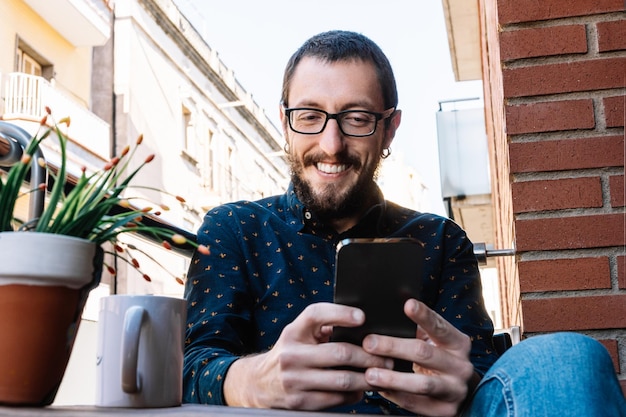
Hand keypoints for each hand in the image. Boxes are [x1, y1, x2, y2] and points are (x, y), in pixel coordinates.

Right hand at [223, 302, 391, 409]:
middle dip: (369, 356)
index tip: (362, 317)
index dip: (340, 314)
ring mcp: (294, 380)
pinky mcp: (300, 403)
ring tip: (383, 375)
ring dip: (368, 378)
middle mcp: (291, 355)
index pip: (315, 315)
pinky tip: (362, 389)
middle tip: (388, 357)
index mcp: (293, 332)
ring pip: (342, 380)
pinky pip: (336, 399)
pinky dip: (355, 394)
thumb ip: (324, 326)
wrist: (260, 384)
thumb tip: (362, 323)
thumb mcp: (299, 334)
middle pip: (339, 353)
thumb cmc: (291, 353)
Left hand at [361, 299, 476, 416]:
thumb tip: (386, 315)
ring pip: (421, 383)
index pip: (440, 326)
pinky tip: (379, 389)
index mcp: (458, 343)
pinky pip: (416, 404)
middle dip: (393, 347)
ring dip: (392, 378)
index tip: (408, 304)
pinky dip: (395, 396)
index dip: (424, 315)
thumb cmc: (439, 358)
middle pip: (424, 353)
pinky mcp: (446, 410)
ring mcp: (455, 390)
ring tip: (370, 373)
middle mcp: (461, 366)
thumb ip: (418, 331)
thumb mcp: (436, 342)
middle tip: (368, 343)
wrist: (459, 391)